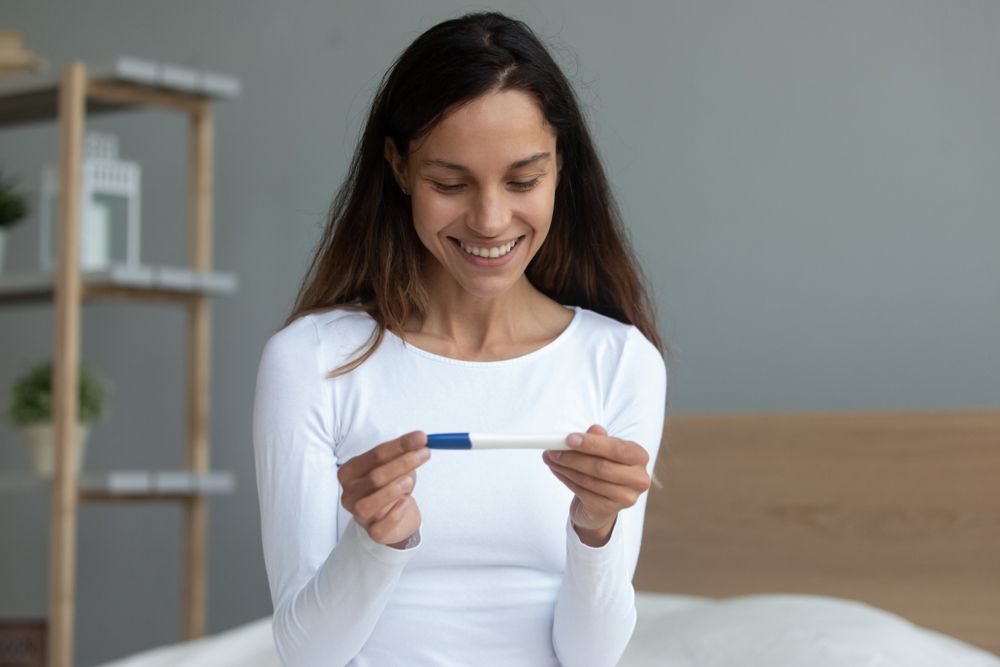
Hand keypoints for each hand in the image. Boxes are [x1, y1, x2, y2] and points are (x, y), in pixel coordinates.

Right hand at [338, 430, 430, 548]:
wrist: (393, 516)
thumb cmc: (391, 486)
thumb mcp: (396, 466)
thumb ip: (405, 452)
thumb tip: (421, 439)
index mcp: (351, 471)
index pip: (375, 455)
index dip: (399, 445)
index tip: (421, 438)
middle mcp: (350, 493)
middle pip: (374, 477)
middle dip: (402, 463)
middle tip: (424, 454)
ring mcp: (358, 514)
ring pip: (369, 504)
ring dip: (390, 491)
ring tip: (410, 480)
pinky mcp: (372, 532)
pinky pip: (380, 527)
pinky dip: (393, 515)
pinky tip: (406, 503)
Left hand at [542, 424, 650, 546]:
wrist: (603, 500)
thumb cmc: (604, 467)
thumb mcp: (602, 449)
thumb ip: (598, 438)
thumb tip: (593, 429)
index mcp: (639, 457)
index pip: (618, 449)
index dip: (592, 444)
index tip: (568, 439)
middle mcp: (638, 479)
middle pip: (602, 467)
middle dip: (573, 458)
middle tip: (552, 450)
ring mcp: (625, 498)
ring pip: (589, 481)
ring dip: (565, 468)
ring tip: (550, 459)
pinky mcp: (608, 510)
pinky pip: (582, 493)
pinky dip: (566, 480)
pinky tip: (557, 471)